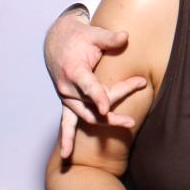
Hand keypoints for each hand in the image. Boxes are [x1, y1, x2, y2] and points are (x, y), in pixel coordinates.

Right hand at [44, 8, 144, 156]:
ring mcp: (66, 97)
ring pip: (86, 115)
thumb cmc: (79, 37)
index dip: (98, 97)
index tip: (106, 108)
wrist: (57, 40)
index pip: (88, 86)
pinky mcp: (68, 102)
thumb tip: (126, 36)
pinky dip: (66, 138)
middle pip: (92, 104)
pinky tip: (67, 155)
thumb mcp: (94, 34)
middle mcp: (67, 87)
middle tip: (132, 121)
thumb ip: (110, 38)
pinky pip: (66, 123)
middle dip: (111, 112)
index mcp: (74, 71)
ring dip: (104, 122)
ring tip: (127, 126)